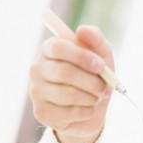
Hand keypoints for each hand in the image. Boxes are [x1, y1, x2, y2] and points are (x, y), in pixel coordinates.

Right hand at [29, 25, 115, 142]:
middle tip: (105, 87)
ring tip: (97, 96)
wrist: (93, 106)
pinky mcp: (41, 112)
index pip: (59, 47)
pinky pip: (69, 113)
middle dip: (92, 82)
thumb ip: (95, 39)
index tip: (101, 66)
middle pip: (64, 72)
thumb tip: (82, 29)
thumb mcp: (101, 54)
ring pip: (67, 94)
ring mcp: (36, 91)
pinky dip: (87, 111)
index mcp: (49, 49)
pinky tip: (88, 108)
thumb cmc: (94, 74)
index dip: (82, 57)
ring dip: (91, 97)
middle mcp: (37, 68)